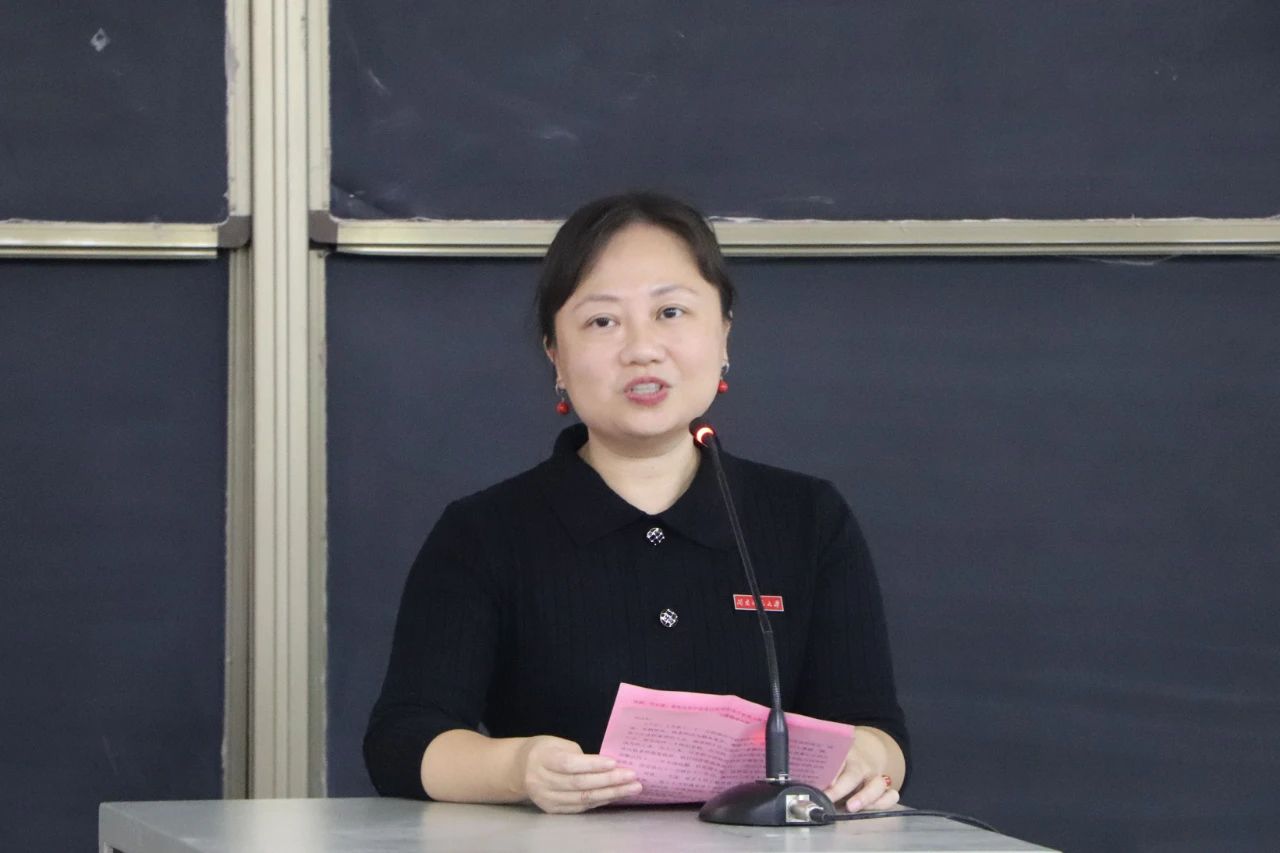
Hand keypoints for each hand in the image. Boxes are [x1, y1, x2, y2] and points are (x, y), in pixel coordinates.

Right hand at [517, 735, 642, 813]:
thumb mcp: (556, 743)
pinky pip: (580, 807)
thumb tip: (606, 765)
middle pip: (579, 784)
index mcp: (542, 759)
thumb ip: (577, 755)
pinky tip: (615, 795)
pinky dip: (600, 801)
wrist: (519, 769)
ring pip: (582, 798)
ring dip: (610, 794)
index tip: (615, 762)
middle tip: (632, 777)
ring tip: (631, 788)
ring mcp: (547, 799)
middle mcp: (542, 781)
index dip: (593, 765)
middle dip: (609, 781)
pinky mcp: (553, 809)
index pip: (570, 764)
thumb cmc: (544, 750)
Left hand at [822, 730, 899, 812]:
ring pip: (877, 785)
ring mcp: (875, 776)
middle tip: (829, 797)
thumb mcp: (830, 757)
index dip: (828, 771)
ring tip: (851, 807)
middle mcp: (861, 764)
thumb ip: (819, 768)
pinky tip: (870, 809)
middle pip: (854, 774)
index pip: (836, 759)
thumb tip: (803, 782)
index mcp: (844, 752)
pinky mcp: (886, 788)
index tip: (820, 781)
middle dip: (840, 788)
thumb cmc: (842, 760)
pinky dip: (883, 803)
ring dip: (865, 797)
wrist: (868, 751)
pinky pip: (891, 795)